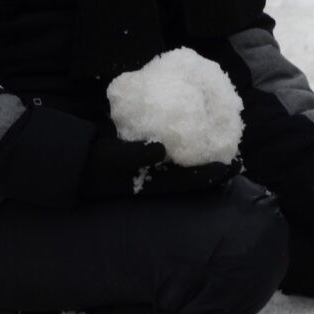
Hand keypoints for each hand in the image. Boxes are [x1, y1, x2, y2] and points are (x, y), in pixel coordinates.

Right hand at [80, 136, 239, 199]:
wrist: (76, 164)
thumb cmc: (95, 163)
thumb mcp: (112, 159)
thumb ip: (136, 154)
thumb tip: (161, 148)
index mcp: (153, 184)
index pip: (189, 181)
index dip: (210, 175)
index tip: (230, 165)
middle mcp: (158, 178)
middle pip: (194, 174)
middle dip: (214, 165)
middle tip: (236, 153)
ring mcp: (153, 169)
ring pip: (185, 164)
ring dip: (203, 154)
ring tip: (221, 140)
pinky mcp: (147, 156)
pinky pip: (173, 152)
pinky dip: (186, 143)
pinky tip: (193, 129)